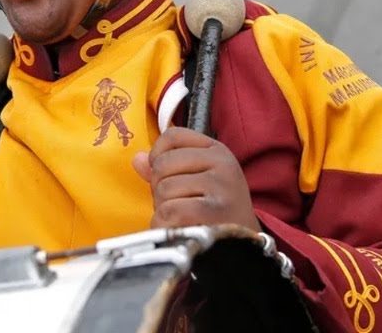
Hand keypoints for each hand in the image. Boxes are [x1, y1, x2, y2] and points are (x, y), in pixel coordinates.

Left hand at [132, 127, 258, 230]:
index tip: (163, 174)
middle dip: (158, 189)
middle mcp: (223, 164)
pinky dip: (165, 225)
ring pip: (164, 189)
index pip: (173, 136)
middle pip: (163, 164)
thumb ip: (166, 168)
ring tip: (180, 219)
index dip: (157, 154)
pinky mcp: (215, 212)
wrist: (244, 246)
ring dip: (162, 209)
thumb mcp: (196, 181)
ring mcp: (221, 187)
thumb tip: (138, 159)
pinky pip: (171, 211)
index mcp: (217, 150)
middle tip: (175, 205)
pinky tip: (177, 230)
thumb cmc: (214, 212)